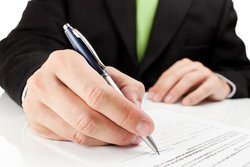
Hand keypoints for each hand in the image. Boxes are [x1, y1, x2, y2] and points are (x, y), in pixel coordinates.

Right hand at [22, 49, 153, 145]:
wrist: (50, 77)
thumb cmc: (81, 74)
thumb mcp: (106, 72)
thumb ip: (127, 88)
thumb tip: (136, 110)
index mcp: (66, 62)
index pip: (99, 94)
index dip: (125, 113)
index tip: (144, 124)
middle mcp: (46, 82)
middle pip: (88, 118)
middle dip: (119, 131)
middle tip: (137, 134)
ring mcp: (37, 104)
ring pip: (80, 133)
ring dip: (108, 139)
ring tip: (124, 135)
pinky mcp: (37, 123)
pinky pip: (71, 139)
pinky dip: (94, 141)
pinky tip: (105, 135)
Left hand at [148, 58, 230, 104]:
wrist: (219, 87)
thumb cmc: (196, 86)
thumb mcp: (180, 85)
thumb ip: (168, 87)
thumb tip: (151, 93)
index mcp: (183, 65)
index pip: (168, 74)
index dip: (159, 85)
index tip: (152, 96)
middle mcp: (194, 66)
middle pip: (176, 75)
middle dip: (165, 88)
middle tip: (158, 99)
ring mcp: (205, 72)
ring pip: (188, 79)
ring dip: (177, 91)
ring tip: (168, 101)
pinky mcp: (214, 82)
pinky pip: (204, 88)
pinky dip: (194, 96)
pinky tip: (186, 103)